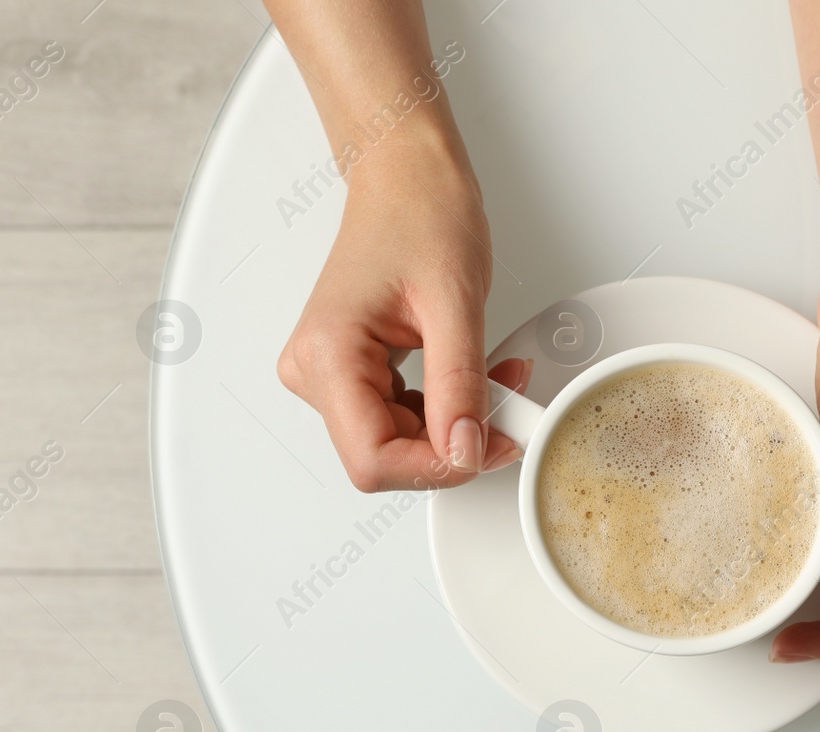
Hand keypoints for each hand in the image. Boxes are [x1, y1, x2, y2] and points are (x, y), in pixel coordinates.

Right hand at [276, 139, 526, 492]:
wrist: (406, 176)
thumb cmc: (420, 213)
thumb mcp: (455, 303)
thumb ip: (460, 386)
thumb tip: (465, 451)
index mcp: (329, 353)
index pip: (372, 458)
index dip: (435, 467)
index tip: (487, 445)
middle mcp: (314, 370)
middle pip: (382, 457)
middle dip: (449, 447)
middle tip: (505, 410)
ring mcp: (328, 374)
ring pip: (393, 444)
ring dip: (450, 429)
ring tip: (494, 385)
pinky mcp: (349, 372)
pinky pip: (396, 420)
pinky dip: (441, 412)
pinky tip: (467, 384)